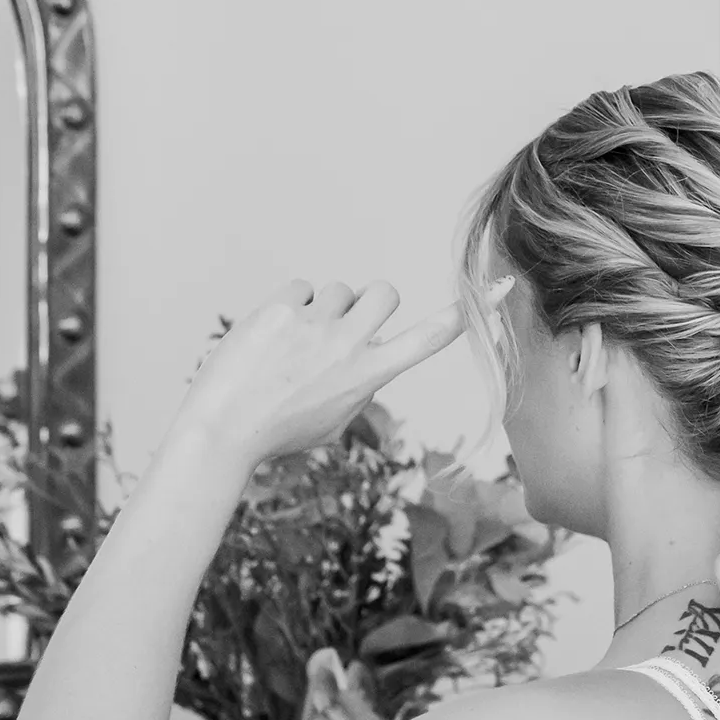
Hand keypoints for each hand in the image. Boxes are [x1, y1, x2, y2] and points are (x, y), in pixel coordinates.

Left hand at [177, 280, 460, 460]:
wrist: (224, 429)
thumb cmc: (278, 431)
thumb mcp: (334, 422)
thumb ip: (360, 385)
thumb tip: (371, 354)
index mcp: (370, 376)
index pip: (428, 338)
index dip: (462, 314)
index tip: (496, 291)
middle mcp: (349, 346)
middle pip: (385, 292)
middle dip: (371, 301)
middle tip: (347, 321)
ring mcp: (315, 324)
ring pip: (338, 289)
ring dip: (322, 308)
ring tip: (293, 344)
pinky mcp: (282, 309)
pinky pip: (300, 288)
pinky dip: (290, 306)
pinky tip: (271, 336)